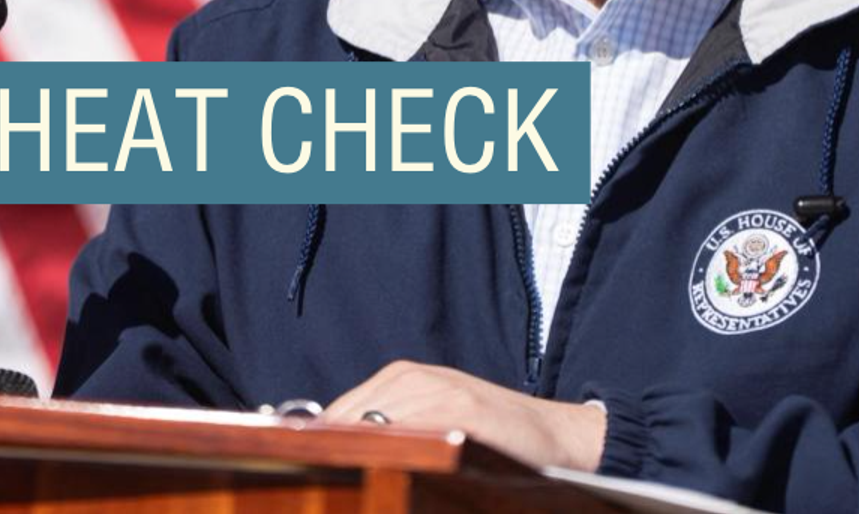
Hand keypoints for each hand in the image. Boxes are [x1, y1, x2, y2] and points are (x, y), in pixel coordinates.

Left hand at [324, 360, 606, 471]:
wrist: (553, 435)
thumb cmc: (486, 434)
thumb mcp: (430, 418)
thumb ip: (384, 426)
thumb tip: (327, 449)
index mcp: (399, 376)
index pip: (333, 415)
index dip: (317, 448)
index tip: (306, 470)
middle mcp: (412, 377)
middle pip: (346, 423)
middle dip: (338, 458)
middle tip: (337, 482)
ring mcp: (437, 391)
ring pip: (373, 430)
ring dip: (363, 460)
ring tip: (363, 480)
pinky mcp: (460, 410)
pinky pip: (411, 437)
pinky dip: (397, 458)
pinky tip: (399, 473)